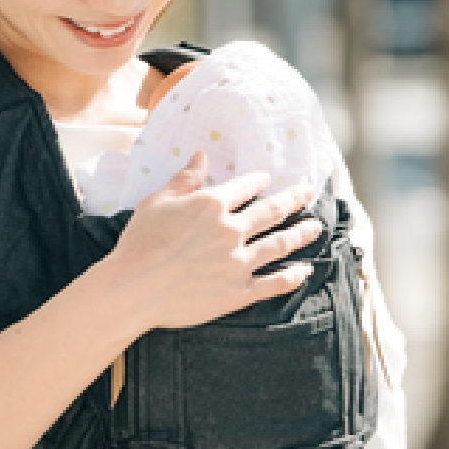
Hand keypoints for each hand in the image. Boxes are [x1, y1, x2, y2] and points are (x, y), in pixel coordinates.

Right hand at [108, 151, 321, 331]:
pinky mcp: (238, 293)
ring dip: (301, 234)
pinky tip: (305, 270)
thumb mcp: (158, 201)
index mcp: (212, 205)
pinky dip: (292, 276)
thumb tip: (201, 155)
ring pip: (279, 244)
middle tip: (309, 192)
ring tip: (315, 227)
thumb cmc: (139, 243)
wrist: (133, 289)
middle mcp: (232, 230)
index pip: (245, 187)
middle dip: (293, 199)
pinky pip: (274, 283)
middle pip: (271, 211)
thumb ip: (185, 179)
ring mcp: (238, 263)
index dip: (258, 181)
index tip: (267, 179)